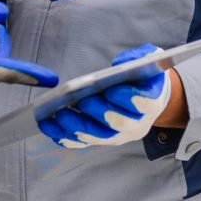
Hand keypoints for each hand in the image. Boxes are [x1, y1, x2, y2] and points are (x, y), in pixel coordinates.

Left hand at [37, 44, 170, 147]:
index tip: (111, 90)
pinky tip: (49, 126)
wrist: (147, 95)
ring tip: (57, 115)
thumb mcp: (147, 58)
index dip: (129, 99)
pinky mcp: (102, 139)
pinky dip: (66, 136)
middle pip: (119, 124)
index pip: (144, 104)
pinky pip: (83, 141)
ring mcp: (119, 135)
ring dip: (77, 127)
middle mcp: (137, 123)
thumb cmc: (143, 75)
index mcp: (151, 101)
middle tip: (81, 101)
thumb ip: (137, 58)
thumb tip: (120, 65)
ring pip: (98, 136)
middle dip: (99, 112)